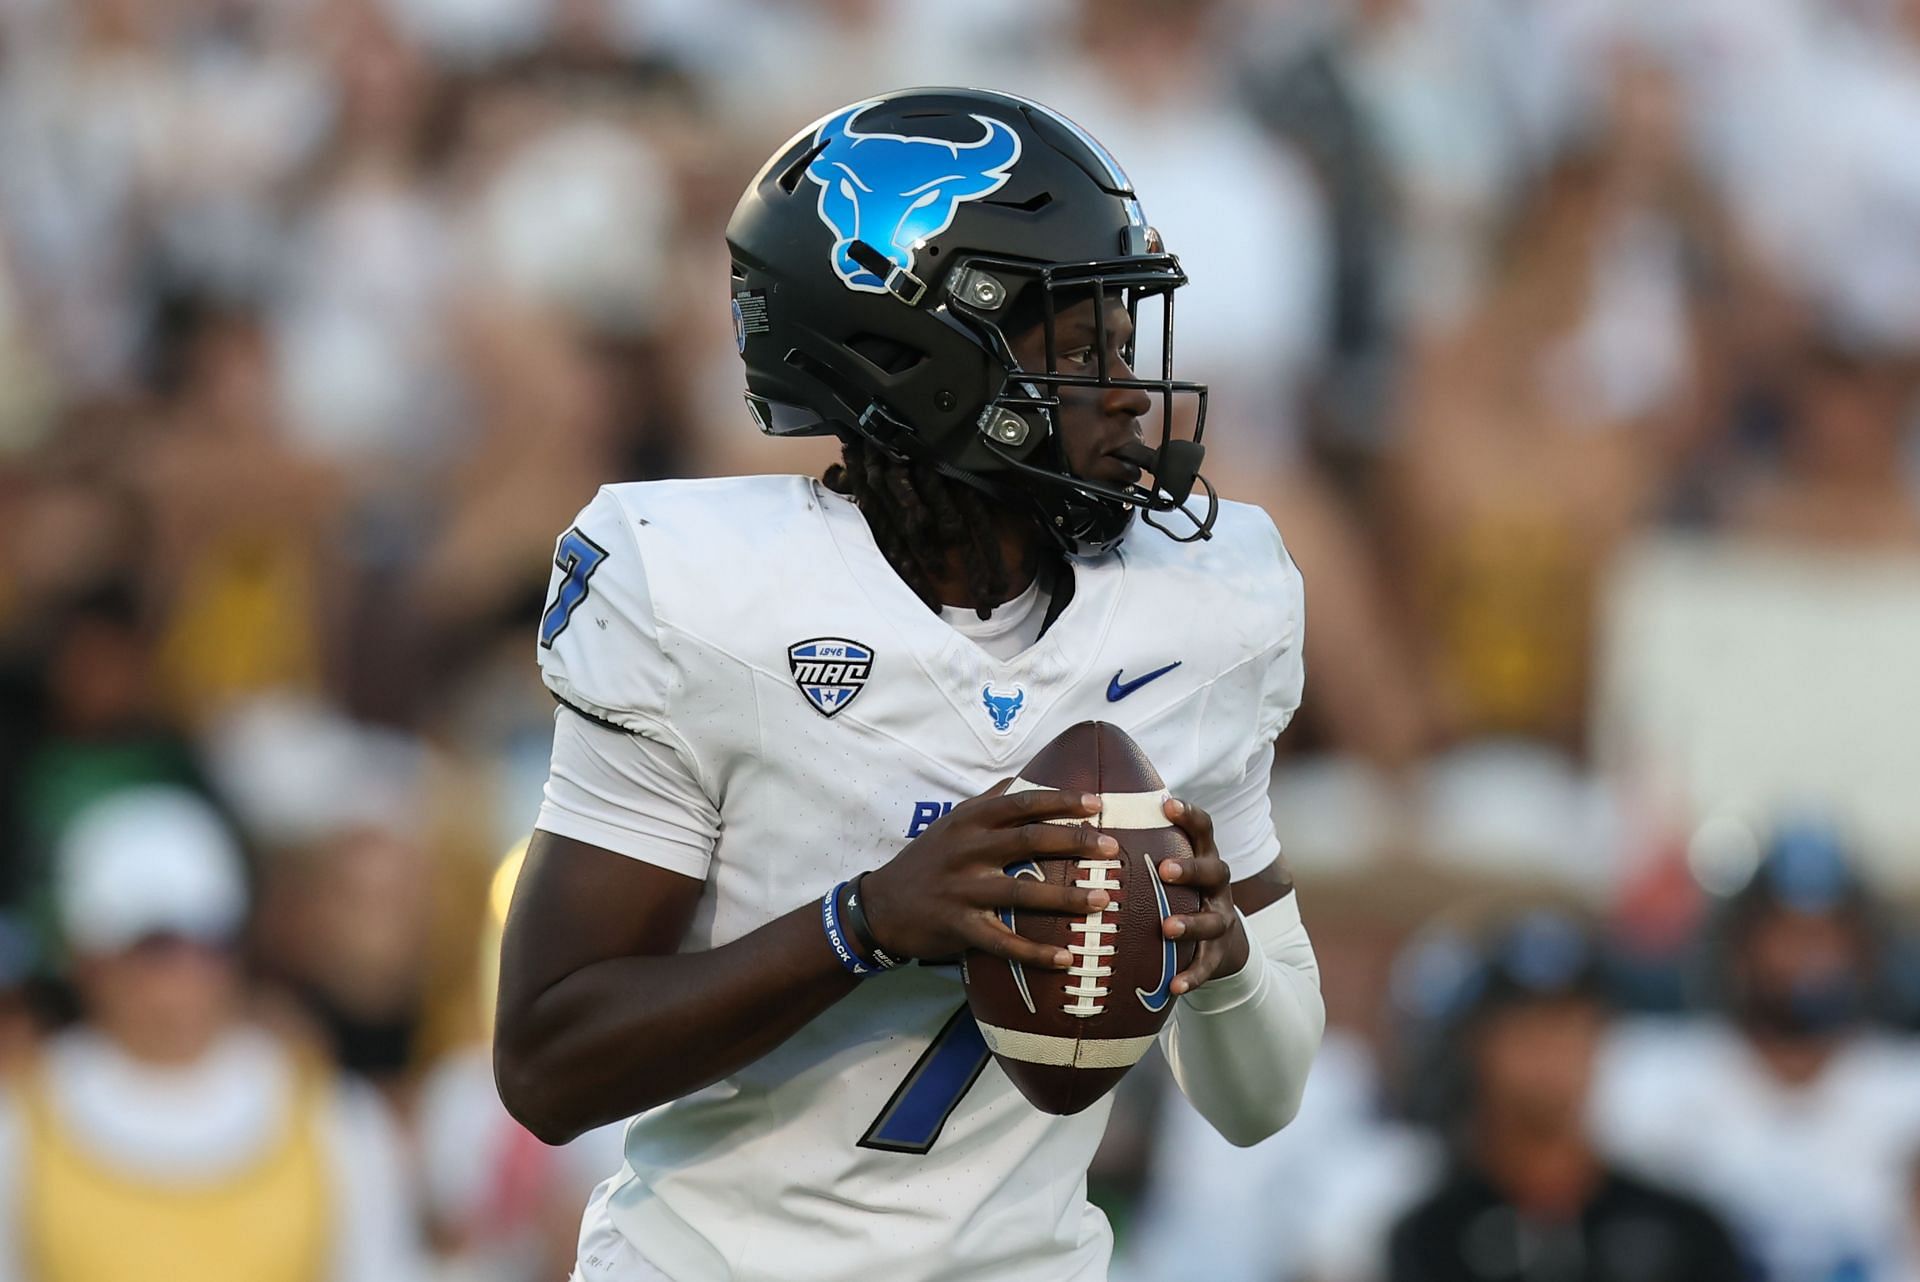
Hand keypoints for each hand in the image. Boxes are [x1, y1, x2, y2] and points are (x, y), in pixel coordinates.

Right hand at [862, 781, 1116, 969]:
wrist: (880, 906)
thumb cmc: (925, 860)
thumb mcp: (950, 823)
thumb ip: (987, 802)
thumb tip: (1023, 777)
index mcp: (969, 821)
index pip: (1022, 802)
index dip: (1061, 801)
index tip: (1097, 802)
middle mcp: (967, 850)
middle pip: (1030, 840)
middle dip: (1075, 842)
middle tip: (1112, 847)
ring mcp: (962, 890)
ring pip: (1022, 893)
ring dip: (1066, 897)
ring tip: (1103, 899)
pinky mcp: (958, 926)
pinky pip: (1004, 942)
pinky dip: (1035, 952)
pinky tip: (1065, 958)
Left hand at [1157, 798, 1250, 994]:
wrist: (1220, 940)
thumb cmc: (1179, 891)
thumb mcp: (1171, 865)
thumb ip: (1145, 844)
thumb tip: (1094, 811)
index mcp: (1203, 858)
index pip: (1203, 830)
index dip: (1190, 815)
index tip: (1168, 804)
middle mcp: (1217, 885)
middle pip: (1213, 870)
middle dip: (1190, 869)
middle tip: (1164, 869)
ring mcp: (1221, 918)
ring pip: (1212, 920)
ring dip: (1190, 923)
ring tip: (1166, 927)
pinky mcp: (1218, 953)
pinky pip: (1206, 965)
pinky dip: (1192, 975)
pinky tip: (1174, 985)